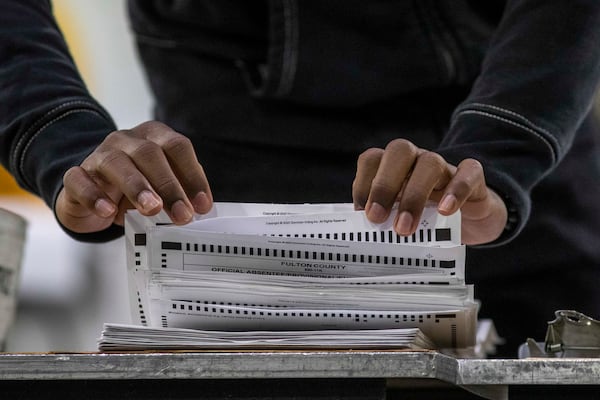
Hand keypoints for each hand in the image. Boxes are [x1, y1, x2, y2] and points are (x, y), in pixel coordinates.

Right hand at [56, 121, 212, 233]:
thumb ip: (181, 191)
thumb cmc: (135, 189)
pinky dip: (94, 196)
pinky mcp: (76, 175)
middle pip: (150, 153)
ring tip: (152, 210)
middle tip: (182, 214)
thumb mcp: (162, 187)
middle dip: (169, 185)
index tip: (203, 206)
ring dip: (137, 186)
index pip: (178, 146)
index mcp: (154, 137)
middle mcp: (126, 140)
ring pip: (116, 163)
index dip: (193, 175)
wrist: (91, 194)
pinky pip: (80, 180)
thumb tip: (201, 209)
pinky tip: (108, 212)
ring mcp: (98, 155)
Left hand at [352, 139, 506, 244]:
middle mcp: (417, 160)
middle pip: (400, 151)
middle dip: (384, 184)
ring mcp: (445, 167)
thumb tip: (364, 233)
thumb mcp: (401, 217)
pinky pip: (468, 173)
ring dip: (414, 195)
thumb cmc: (428, 216)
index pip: (373, 159)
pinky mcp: (473, 178)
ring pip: (430, 163)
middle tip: (376, 218)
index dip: (363, 182)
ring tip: (405, 228)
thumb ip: (385, 219)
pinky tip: (445, 211)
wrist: (472, 219)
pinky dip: (456, 190)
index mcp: (395, 167)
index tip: (360, 213)